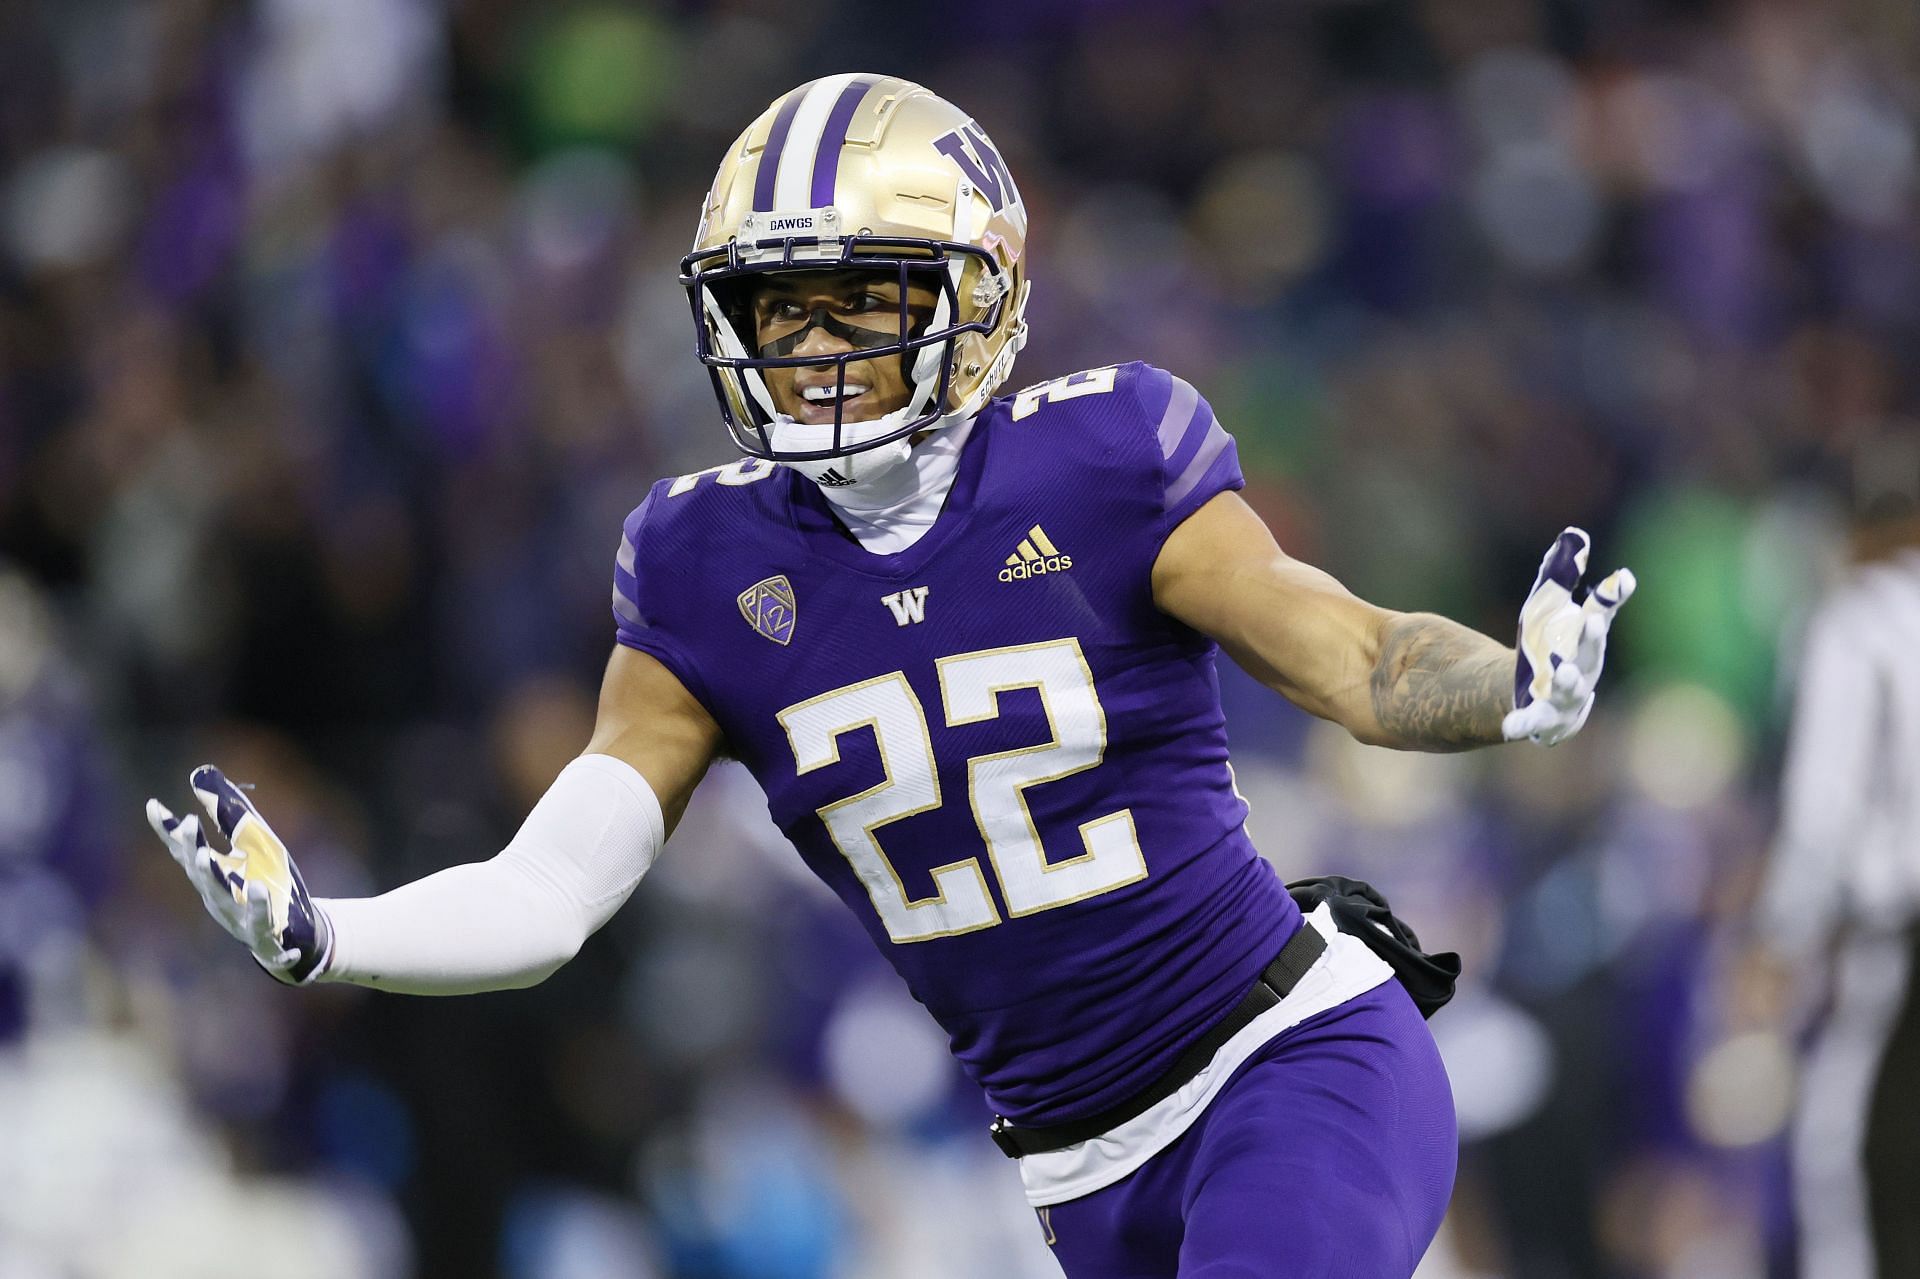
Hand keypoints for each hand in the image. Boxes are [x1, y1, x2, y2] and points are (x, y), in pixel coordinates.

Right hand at [146, 765, 332, 983]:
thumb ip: (229, 815)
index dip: (169, 830)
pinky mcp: (266, 935)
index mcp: (214, 876)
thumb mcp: (253, 846)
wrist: (297, 935)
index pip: (187, 851)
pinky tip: (260, 890)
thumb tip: (200, 777)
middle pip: (201, 873)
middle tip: (188, 825)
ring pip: (224, 900)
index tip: (153, 805)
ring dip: (215, 879)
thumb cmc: (267, 886)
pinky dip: (261, 909)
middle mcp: (219, 898)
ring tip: (207, 855)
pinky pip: (262, 924)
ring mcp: (239, 919)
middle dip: (192, 849)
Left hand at [1502, 527, 1635, 746]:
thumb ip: (1560, 573)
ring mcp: (1565, 698)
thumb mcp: (1546, 605)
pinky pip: (1532, 724)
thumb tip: (1575, 534)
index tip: (1621, 578)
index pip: (1601, 615)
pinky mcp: (1541, 721)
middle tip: (1591, 621)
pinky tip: (1508, 727)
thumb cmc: (1546, 644)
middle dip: (1592, 640)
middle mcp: (1584, 670)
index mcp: (1587, 641)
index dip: (1610, 598)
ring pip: (1571, 692)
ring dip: (1568, 682)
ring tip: (1562, 673)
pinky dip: (1522, 725)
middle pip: (1592, 655)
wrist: (1529, 693)